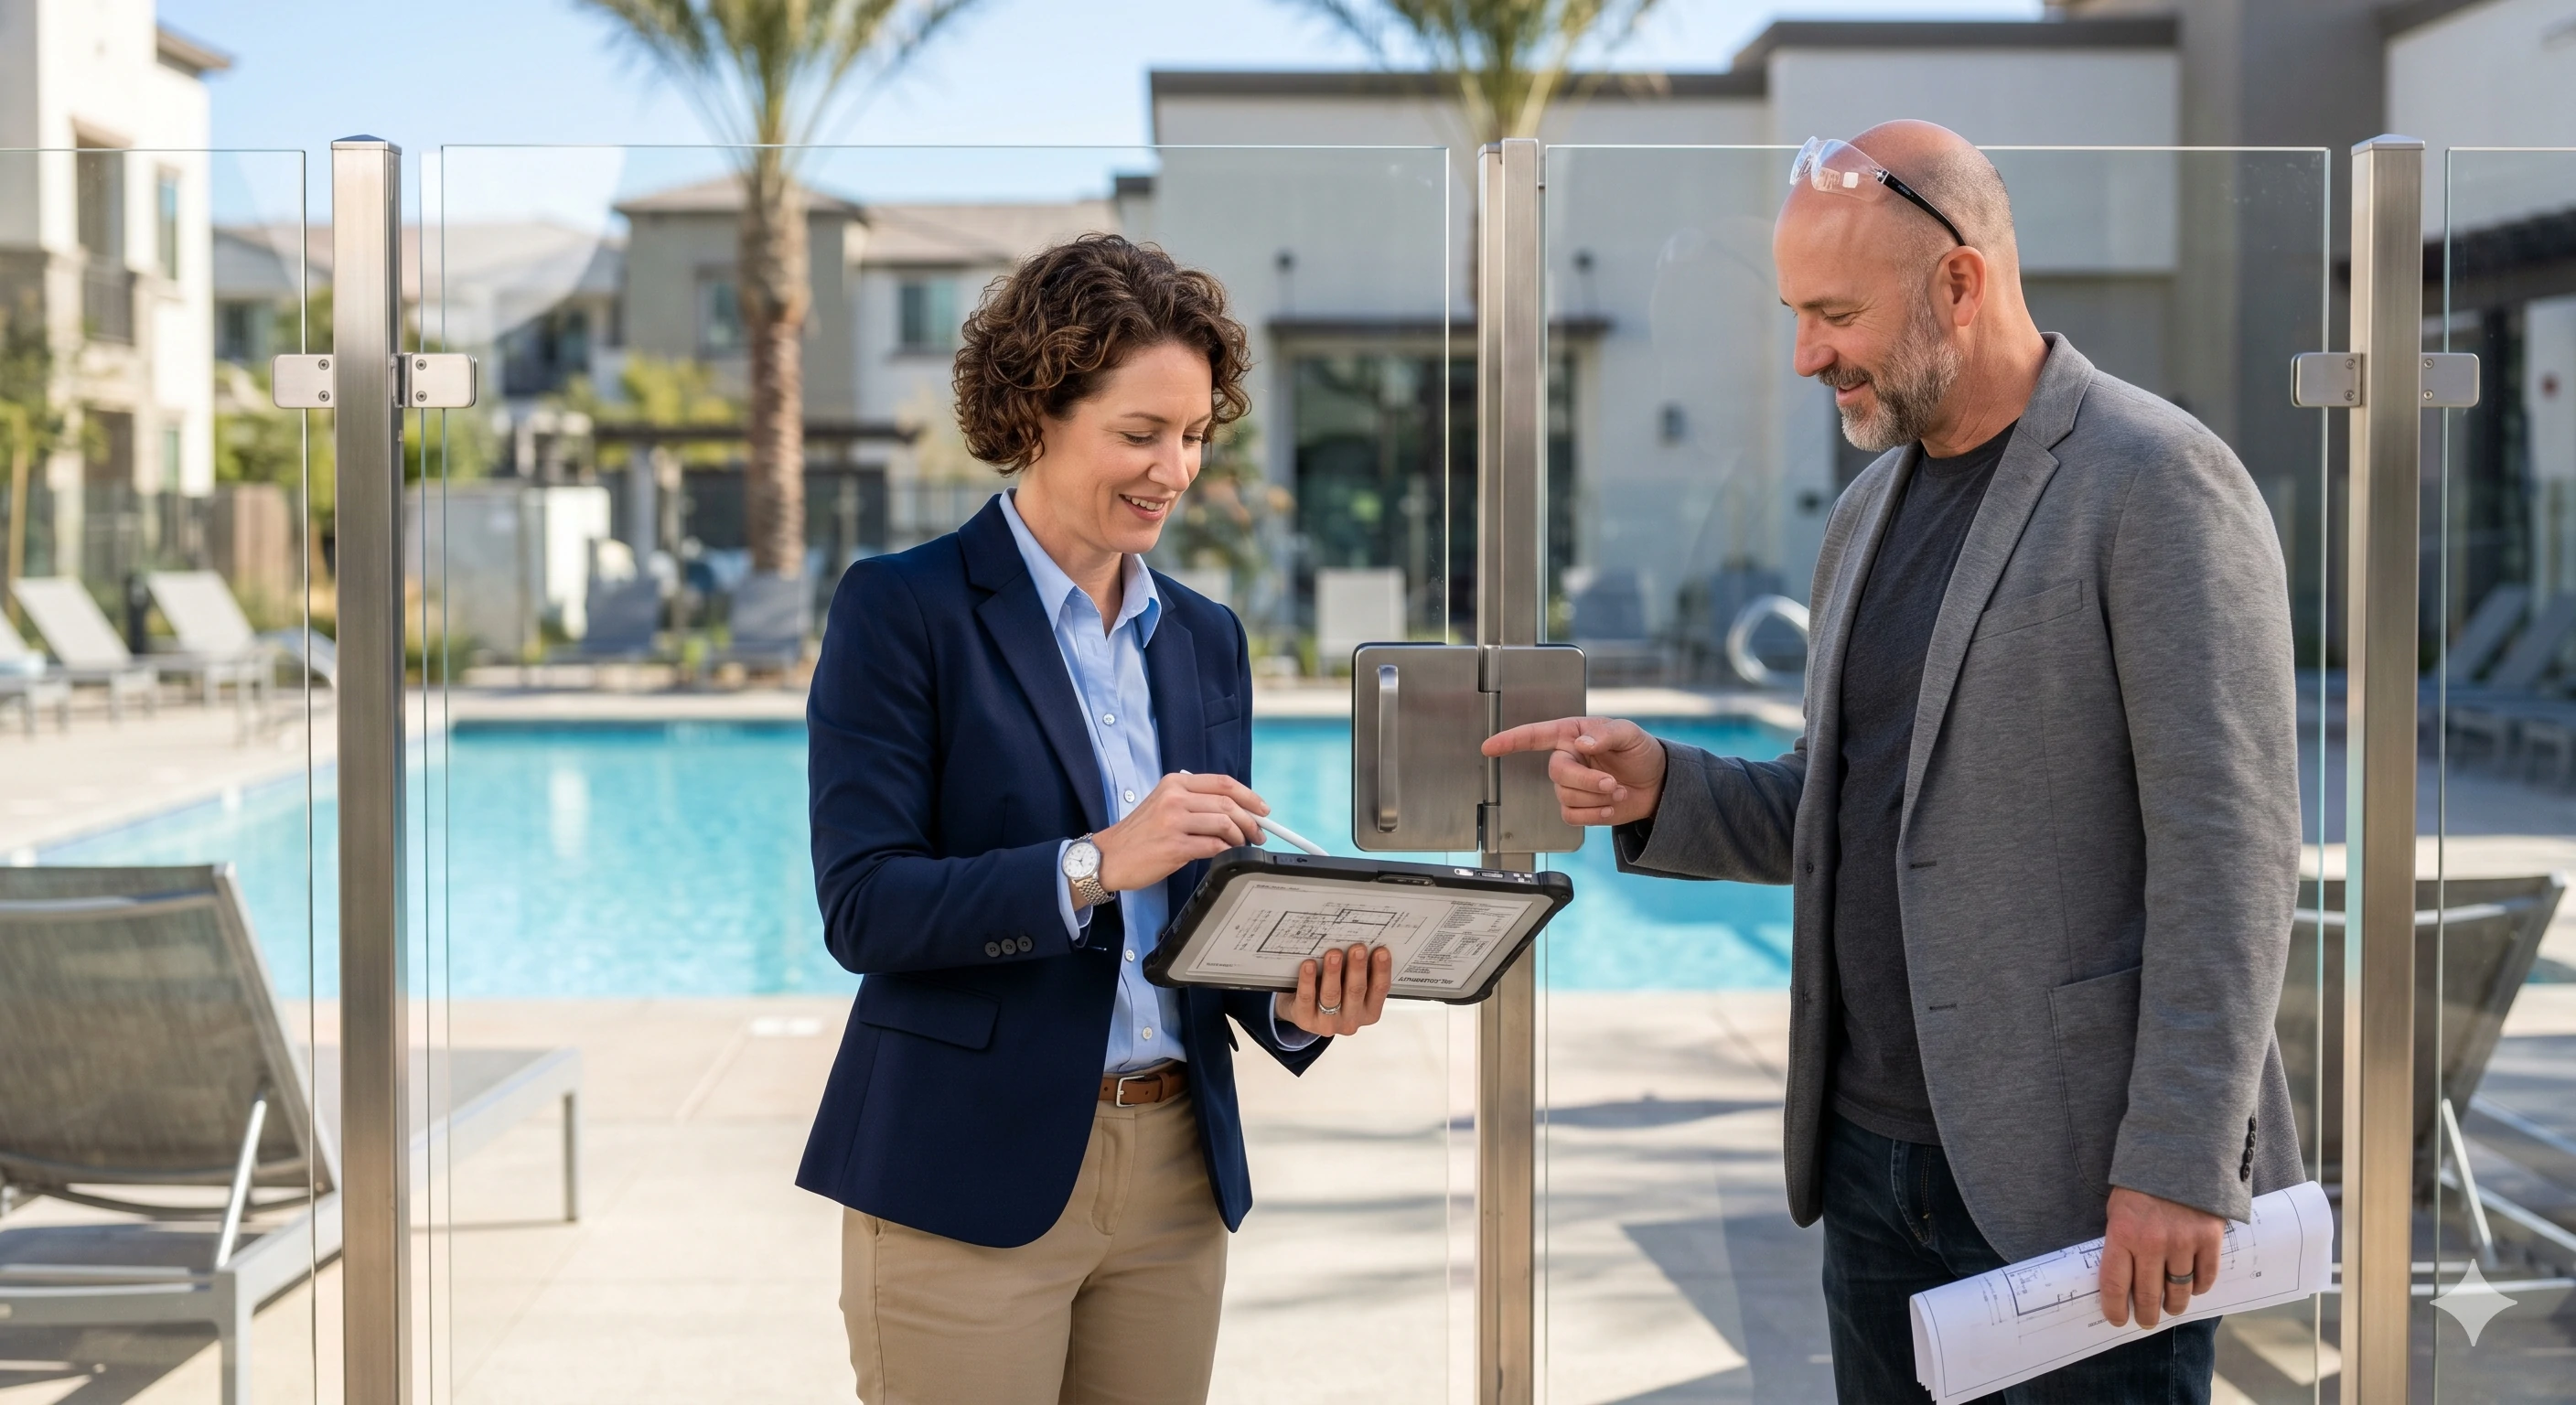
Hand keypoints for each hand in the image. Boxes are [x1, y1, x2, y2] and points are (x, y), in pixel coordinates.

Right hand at [1092, 772, 1267, 896]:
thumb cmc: (1139, 834)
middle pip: (1228, 803)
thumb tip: (1234, 810)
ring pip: (1225, 823)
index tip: (1262, 809)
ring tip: (1244, 844)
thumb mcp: (1163, 804)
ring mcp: (1174, 822)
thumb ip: (1194, 801)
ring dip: (1242, 836)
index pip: (1222, 783)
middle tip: (1259, 833)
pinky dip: (1227, 850)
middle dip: (1251, 820)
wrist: (1108, 856)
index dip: (1249, 796)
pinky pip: (1214, 845)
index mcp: (1175, 784)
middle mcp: (1175, 798)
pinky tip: (1227, 853)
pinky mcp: (1174, 846)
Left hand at [1273, 943, 1393, 1036]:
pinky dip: (1308, 981)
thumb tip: (1362, 944)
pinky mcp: (1306, 1019)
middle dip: (1357, 968)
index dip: (1382, 970)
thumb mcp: (1350, 985)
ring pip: (1332, 995)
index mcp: (1369, 1011)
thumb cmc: (1334, 992)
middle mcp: (1351, 1020)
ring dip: (1333, 973)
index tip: (1381, 951)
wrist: (1302, 1012)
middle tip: (1358, 948)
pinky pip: (1307, 998)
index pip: (1379, 990)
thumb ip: (1358, 972)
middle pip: (1356, 991)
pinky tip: (1308, 965)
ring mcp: (1328, 1023)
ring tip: (1333, 954)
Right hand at [1480, 717, 1667, 826]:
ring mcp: (1571, 785)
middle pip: (1556, 772)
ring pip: (1566, 796)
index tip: (1489, 746)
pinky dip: (1594, 814)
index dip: (1511, 741)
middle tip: (1613, 783)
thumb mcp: (1630, 734)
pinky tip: (1610, 806)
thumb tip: (1582, 744)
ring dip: (1596, 797)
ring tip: (1618, 791)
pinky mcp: (1578, 807)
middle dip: (1586, 781)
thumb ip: (1606, 734)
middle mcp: (1567, 758)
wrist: (1657, 784)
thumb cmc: (1641, 752)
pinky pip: (1572, 816)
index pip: (1536, 735)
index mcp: (1573, 734)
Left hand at [2099, 1187, 2223, 1328]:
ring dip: (2174, 1305)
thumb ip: (2120, 1242)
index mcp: (2122, 1234)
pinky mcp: (2209, 1238)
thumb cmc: (2142, 1184)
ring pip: (2179, 1291)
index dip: (2115, 1309)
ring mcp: (2183, 1242)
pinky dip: (2199, 1287)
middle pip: (2149, 1295)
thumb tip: (2121, 1279)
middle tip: (2146, 1321)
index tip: (2117, 1320)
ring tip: (2171, 1308)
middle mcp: (2152, 1242)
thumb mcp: (2118, 1210)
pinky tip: (2193, 1287)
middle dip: (2146, 1314)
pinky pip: (2205, 1277)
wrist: (2180, 1153)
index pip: (2115, 1285)